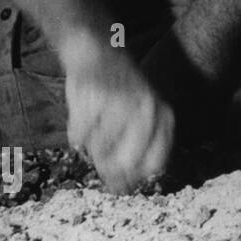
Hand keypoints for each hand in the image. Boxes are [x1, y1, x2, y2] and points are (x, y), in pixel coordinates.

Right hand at [61, 35, 173, 193]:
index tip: (120, 182)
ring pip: (99, 149)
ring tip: (95, 126)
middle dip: (109, 168)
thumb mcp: (139, 119)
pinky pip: (80, 135)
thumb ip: (134, 153)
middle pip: (126, 162)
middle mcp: (148, 111)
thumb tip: (121, 189)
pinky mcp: (96, 97)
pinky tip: (83, 116)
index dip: (134, 178)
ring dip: (91, 146)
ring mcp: (123, 103)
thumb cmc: (118, 93)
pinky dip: (77, 133)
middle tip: (100, 161)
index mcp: (163, 117)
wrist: (98, 51)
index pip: (154, 164)